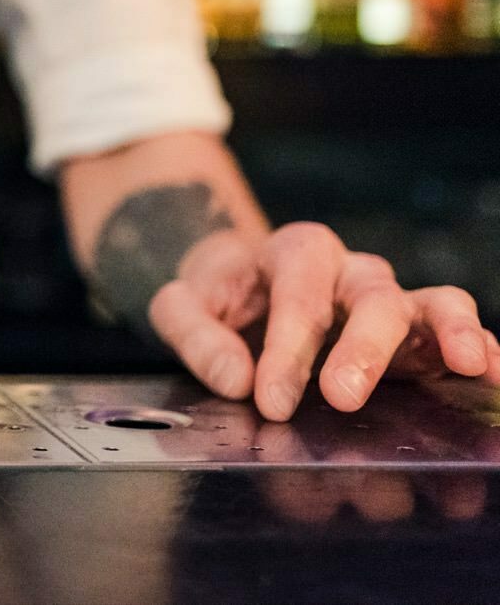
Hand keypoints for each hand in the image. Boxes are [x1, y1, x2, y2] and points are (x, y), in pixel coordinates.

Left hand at [148, 222, 499, 420]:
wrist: (238, 281)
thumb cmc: (217, 293)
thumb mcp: (182, 302)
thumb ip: (195, 332)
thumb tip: (234, 378)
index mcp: (295, 252)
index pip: (298, 296)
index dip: (286, 349)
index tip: (270, 400)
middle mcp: (351, 272)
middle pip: (371, 296)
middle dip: (361, 348)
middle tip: (342, 397)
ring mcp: (389, 301)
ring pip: (430, 302)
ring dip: (451, 332)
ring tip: (468, 363)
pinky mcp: (413, 336)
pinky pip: (451, 333)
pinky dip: (480, 350)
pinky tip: (490, 376)